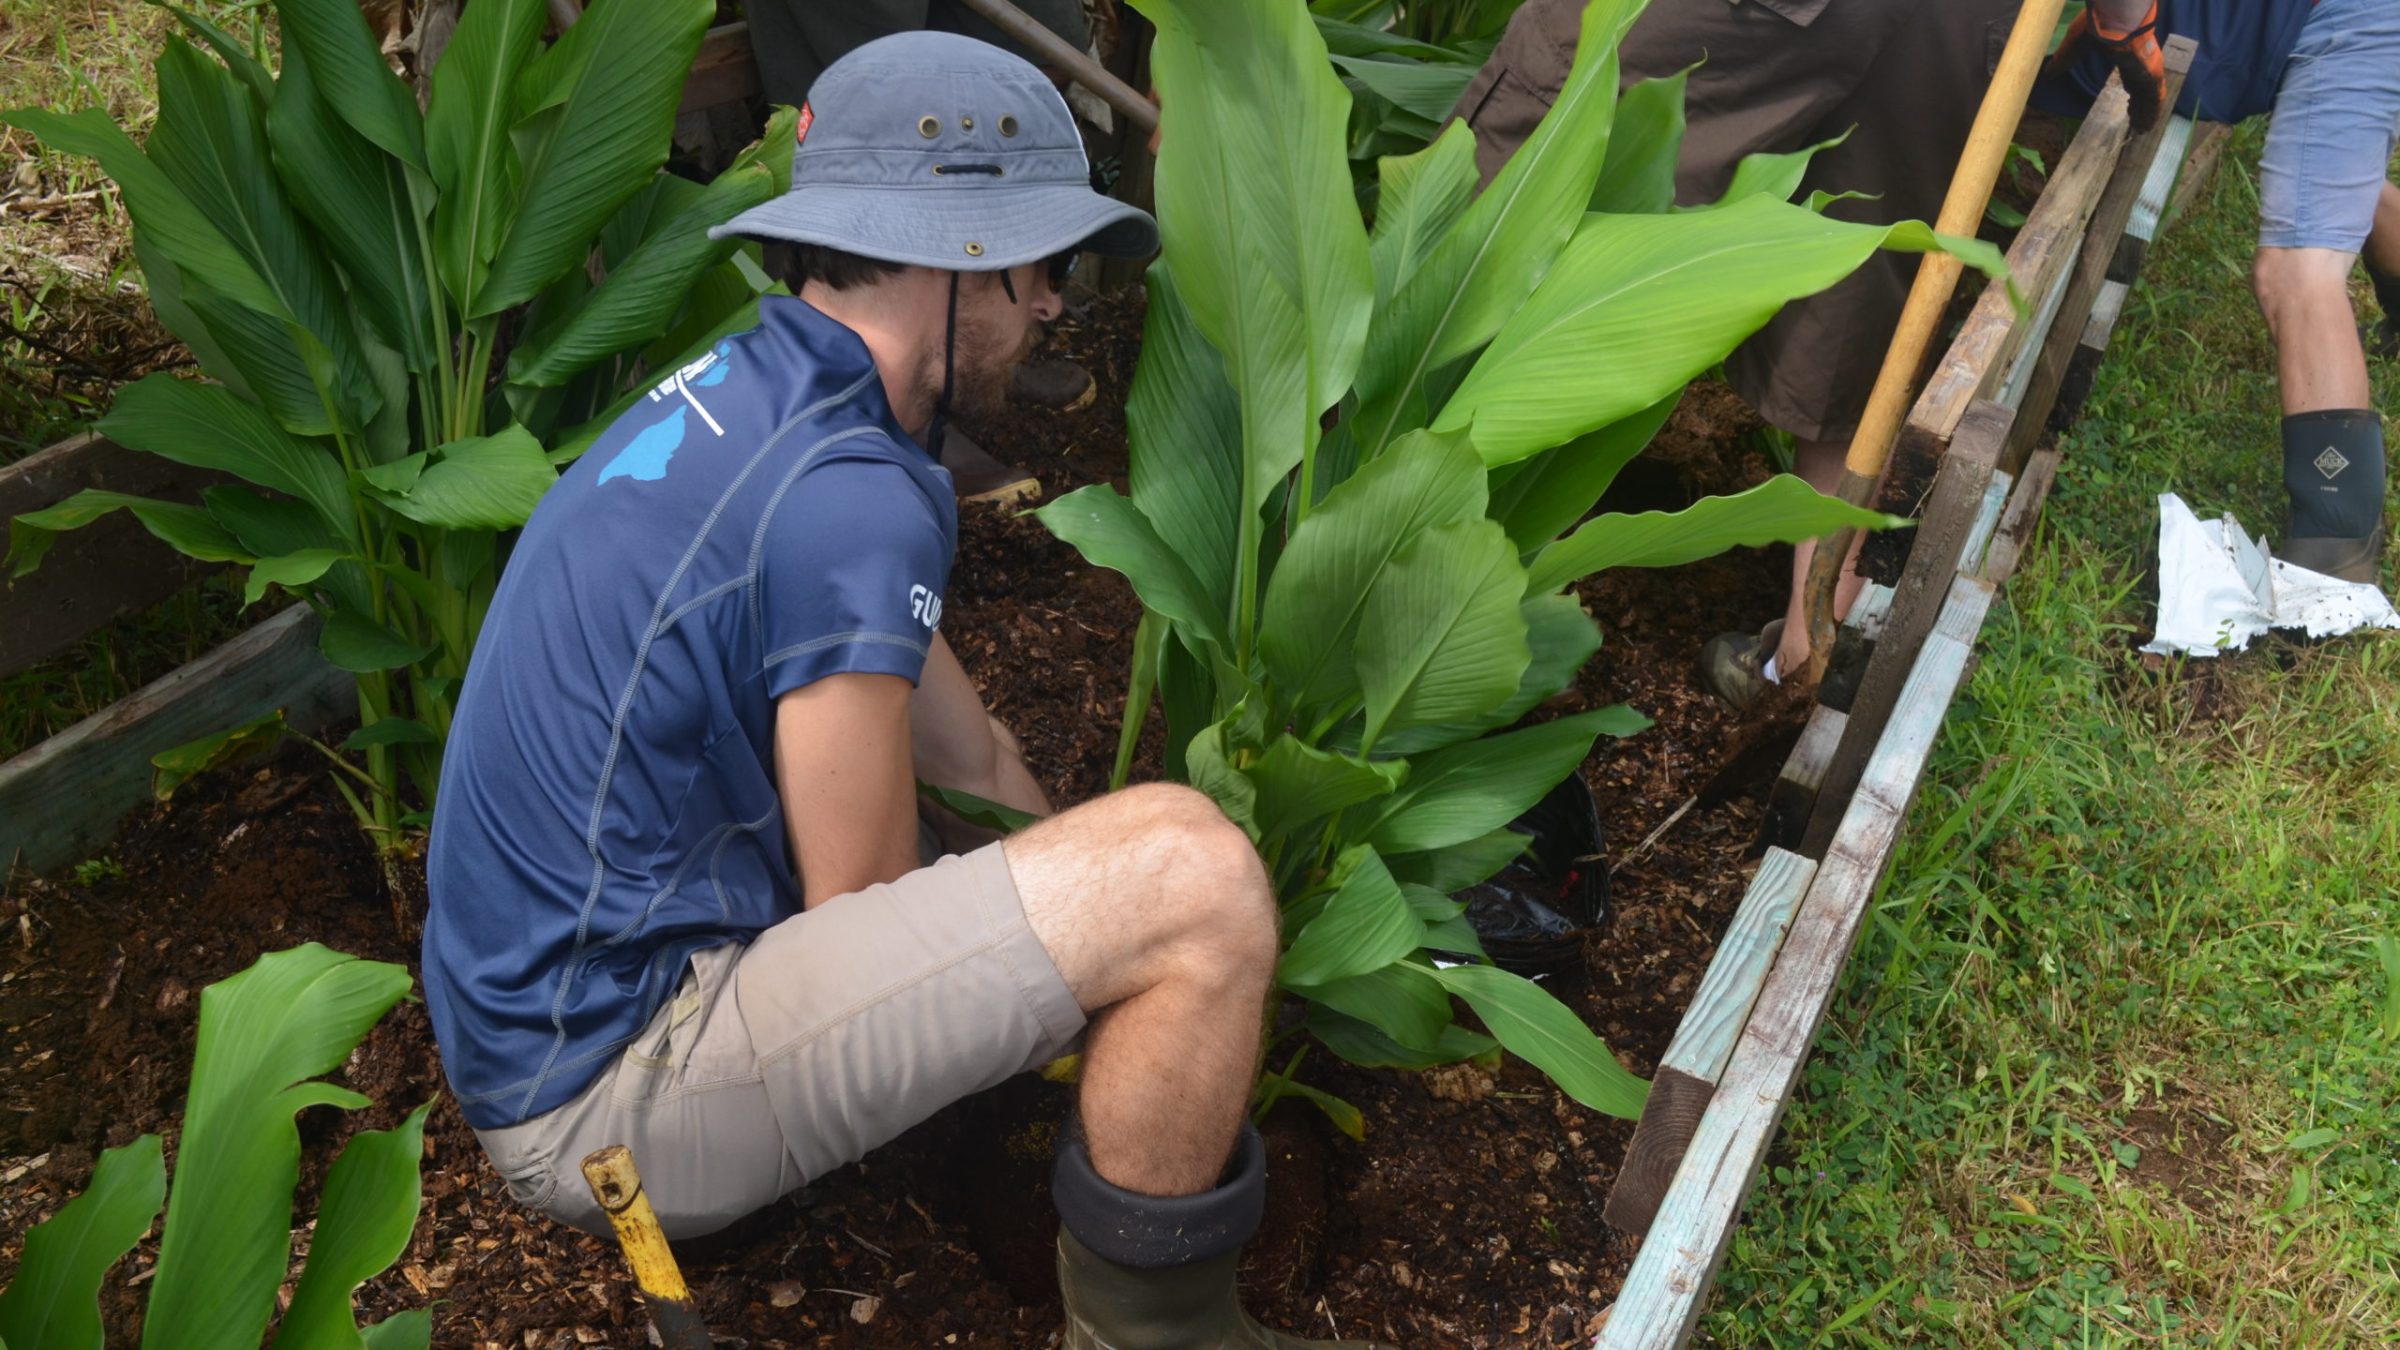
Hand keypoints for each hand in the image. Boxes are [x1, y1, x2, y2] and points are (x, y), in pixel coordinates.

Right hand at [2055, 1, 2165, 133]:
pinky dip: (2152, 114)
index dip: (2131, 91)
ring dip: (2146, 114)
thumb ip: (2064, 59)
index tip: (2128, 102)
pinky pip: (2155, 100)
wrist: (2116, 19)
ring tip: (2142, 130)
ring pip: (2149, 97)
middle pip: (2142, 90)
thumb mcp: (2075, 46)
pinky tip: (2147, 127)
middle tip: (2136, 122)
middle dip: (2139, 106)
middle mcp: (2140, 64)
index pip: (2131, 77)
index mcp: (2127, 56)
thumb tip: (2049, 72)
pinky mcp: (2152, 76)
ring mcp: (2148, 70)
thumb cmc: (2099, 27)